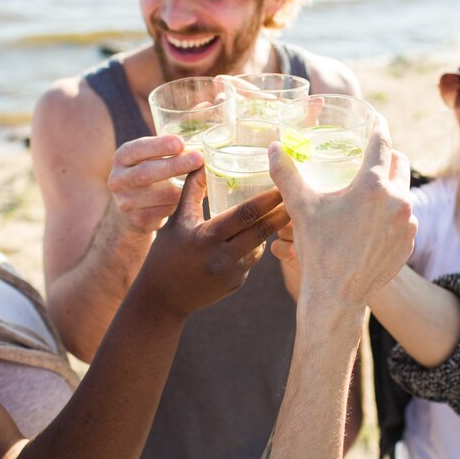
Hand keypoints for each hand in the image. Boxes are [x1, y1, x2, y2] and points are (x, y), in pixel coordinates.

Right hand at [107, 134, 202, 231]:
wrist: (133, 211)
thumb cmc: (151, 176)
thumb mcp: (152, 159)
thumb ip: (170, 152)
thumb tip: (203, 148)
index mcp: (122, 157)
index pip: (137, 148)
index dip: (159, 145)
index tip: (180, 143)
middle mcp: (118, 179)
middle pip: (146, 173)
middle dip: (175, 165)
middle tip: (199, 158)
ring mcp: (125, 202)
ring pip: (161, 194)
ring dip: (183, 188)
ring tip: (198, 181)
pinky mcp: (137, 220)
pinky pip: (165, 210)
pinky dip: (179, 204)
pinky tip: (186, 199)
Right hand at [136, 168, 289, 316]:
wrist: (162, 297)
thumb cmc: (166, 253)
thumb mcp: (177, 220)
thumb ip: (191, 191)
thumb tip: (201, 161)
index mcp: (206, 237)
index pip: (244, 215)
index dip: (266, 200)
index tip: (283, 186)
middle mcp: (222, 257)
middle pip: (260, 231)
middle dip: (280, 213)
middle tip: (297, 197)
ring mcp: (232, 273)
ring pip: (259, 245)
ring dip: (271, 229)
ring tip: (285, 211)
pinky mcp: (237, 284)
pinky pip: (252, 259)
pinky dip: (256, 245)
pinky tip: (260, 233)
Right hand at [269, 115, 416, 304]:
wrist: (336, 296)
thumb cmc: (317, 249)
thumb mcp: (300, 207)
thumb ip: (287, 173)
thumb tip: (274, 147)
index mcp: (373, 185)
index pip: (382, 142)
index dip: (378, 127)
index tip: (375, 120)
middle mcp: (398, 200)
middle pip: (399, 163)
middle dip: (386, 157)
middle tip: (368, 158)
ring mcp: (408, 223)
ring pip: (403, 193)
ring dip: (388, 188)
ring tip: (366, 196)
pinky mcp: (409, 242)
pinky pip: (405, 219)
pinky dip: (391, 215)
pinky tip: (372, 224)